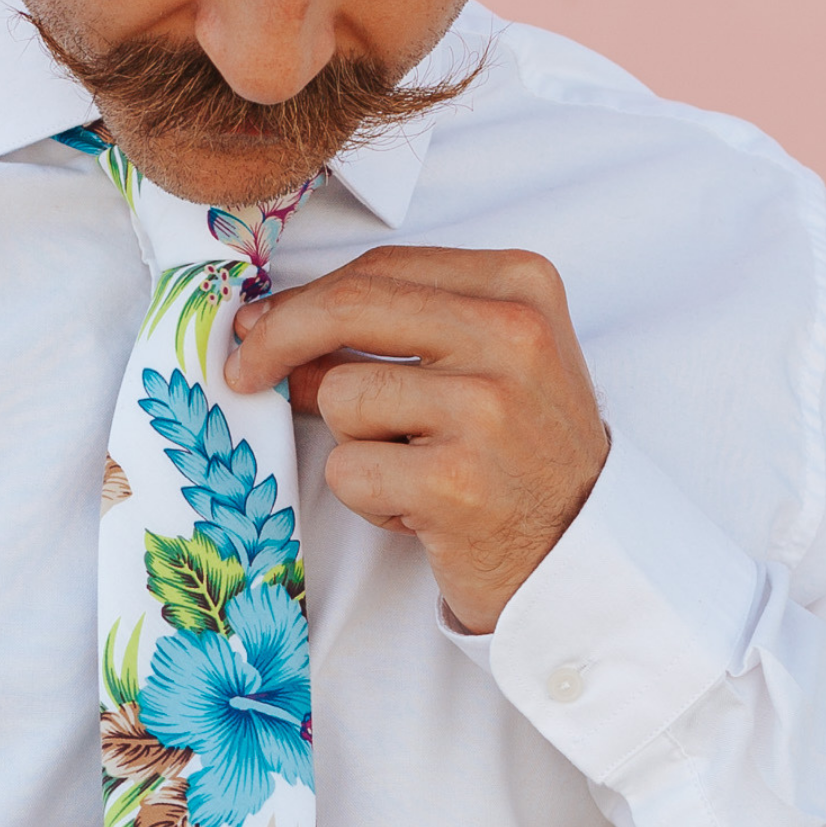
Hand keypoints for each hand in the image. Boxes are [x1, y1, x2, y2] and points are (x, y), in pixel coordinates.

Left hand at [226, 246, 609, 633]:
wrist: (582, 555)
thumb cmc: (522, 458)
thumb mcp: (481, 370)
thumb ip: (395, 337)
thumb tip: (274, 330)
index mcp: (520, 289)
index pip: (381, 271)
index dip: (302, 300)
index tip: (258, 326)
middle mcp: (511, 338)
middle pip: (349, 309)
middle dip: (278, 340)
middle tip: (243, 372)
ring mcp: (486, 411)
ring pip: (342, 399)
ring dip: (355, 445)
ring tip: (412, 471)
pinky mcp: (455, 484)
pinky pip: (349, 470)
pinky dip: (368, 499)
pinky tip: (419, 511)